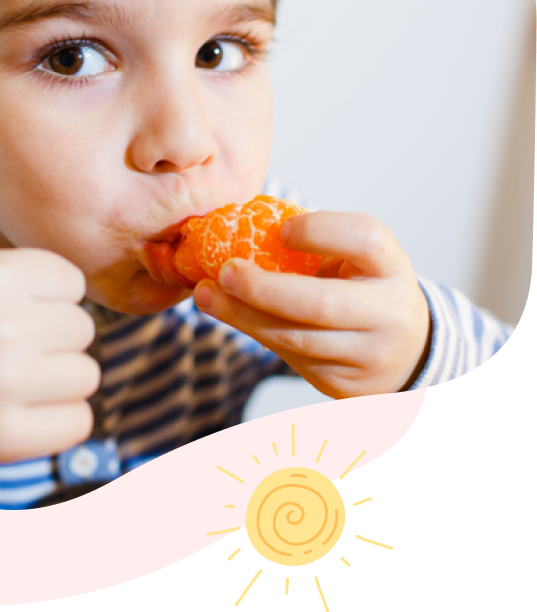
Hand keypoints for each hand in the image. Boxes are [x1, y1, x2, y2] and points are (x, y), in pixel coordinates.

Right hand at [0, 119, 98, 463]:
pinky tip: (11, 410)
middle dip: (50, 335)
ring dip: (55, 379)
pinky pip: (78, 423)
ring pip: (85, 375)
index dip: (43, 293)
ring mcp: (1, 389)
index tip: (2, 303)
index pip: (71, 282)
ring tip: (5, 374)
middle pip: (82, 329)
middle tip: (1, 342)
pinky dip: (54, 421)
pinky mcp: (6, 439)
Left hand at [193, 211, 431, 396]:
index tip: (280, 229)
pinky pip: (290, 356)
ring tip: (207, 294)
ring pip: (297, 338)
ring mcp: (367, 353)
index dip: (321, 230)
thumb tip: (235, 228)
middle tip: (223, 271)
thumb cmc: (362, 286)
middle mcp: (388, 312)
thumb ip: (315, 245)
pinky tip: (229, 312)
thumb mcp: (355, 260)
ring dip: (243, 315)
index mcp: (391, 266)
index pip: (365, 239)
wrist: (404, 350)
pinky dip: (253, 331)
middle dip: (263, 288)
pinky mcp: (343, 382)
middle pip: (322, 303)